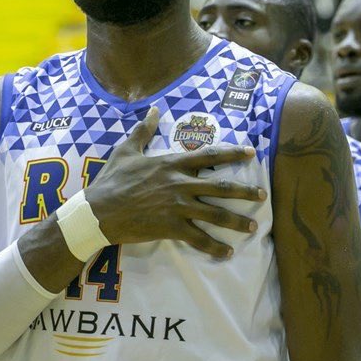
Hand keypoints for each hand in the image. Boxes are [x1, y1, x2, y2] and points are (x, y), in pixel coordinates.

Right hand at [84, 107, 265, 257]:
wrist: (98, 211)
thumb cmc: (111, 180)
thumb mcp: (126, 150)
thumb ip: (144, 130)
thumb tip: (154, 109)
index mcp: (172, 164)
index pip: (209, 156)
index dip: (232, 154)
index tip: (251, 153)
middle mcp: (180, 184)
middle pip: (220, 187)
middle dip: (244, 192)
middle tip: (263, 195)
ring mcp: (177, 207)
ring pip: (214, 214)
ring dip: (236, 221)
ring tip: (253, 227)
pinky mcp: (170, 227)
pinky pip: (198, 238)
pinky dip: (214, 246)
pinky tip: (228, 252)